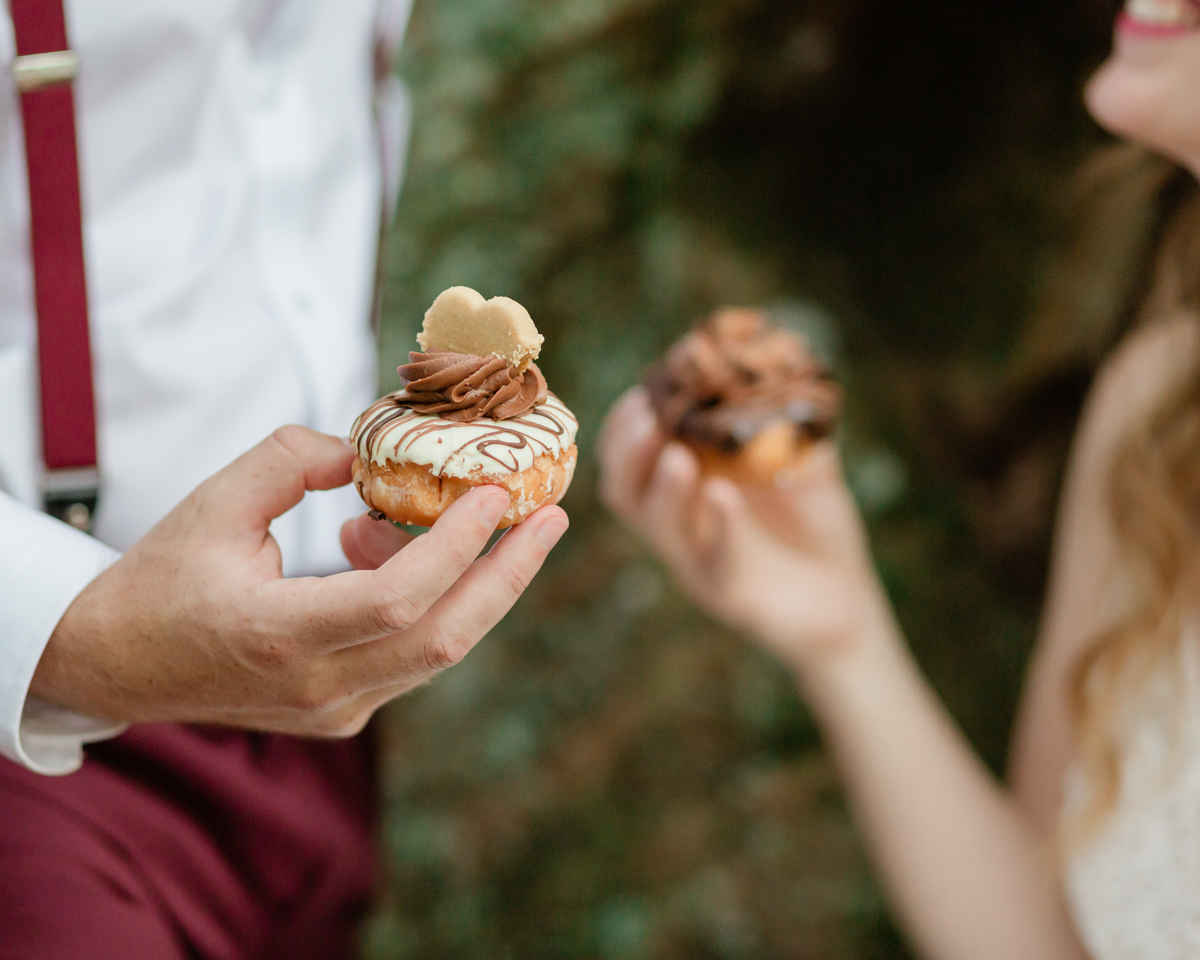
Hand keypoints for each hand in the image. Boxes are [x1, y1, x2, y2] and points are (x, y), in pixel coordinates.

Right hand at [31, 426, 567, 735]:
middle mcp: (317, 688)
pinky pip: (414, 656)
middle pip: (444, 639)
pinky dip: (432, 601)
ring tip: (472, 515)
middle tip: (551, 517)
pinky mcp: (345, 715)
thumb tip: (369, 450)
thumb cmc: (162, 577)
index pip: (397, 601)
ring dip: (474, 583)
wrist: (118, 664)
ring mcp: (336, 711)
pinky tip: (391, 548)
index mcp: (276, 636)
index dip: (456, 548)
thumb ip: (291, 460)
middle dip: (509, 575)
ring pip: (438, 651)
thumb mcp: (213, 502)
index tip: (495, 494)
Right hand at [597, 388, 885, 669]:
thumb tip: (787, 360)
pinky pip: (715, 560)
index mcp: (684, 492)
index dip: (624, 426)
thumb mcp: (804, 464)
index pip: (629, 458)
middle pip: (623, 491)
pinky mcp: (730, 595)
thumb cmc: (816, 528)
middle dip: (626, 450)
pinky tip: (725, 494)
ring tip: (677, 455)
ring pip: (658, 527)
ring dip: (661, 488)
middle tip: (646, 414)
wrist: (847, 601)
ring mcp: (700, 563)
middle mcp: (680, 528)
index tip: (644, 391)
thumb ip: (789, 421)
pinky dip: (719, 524)